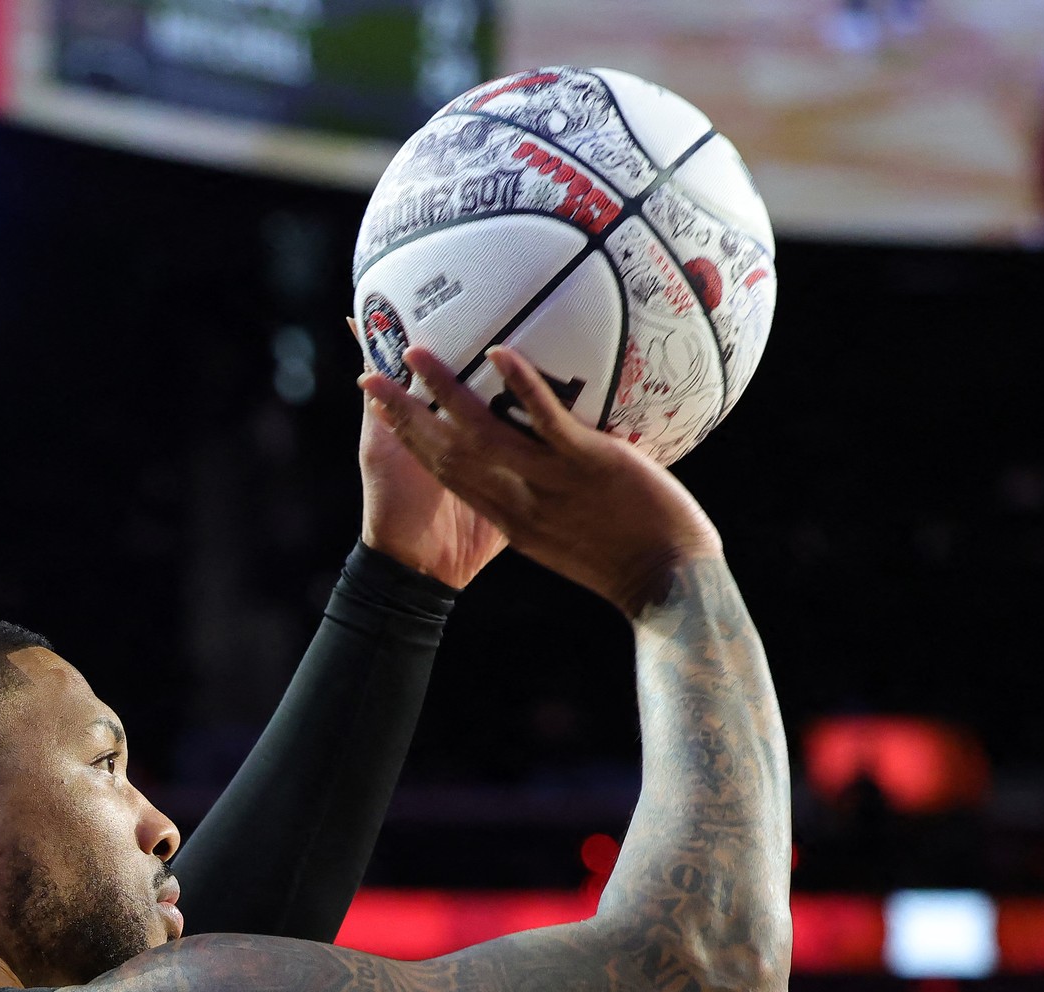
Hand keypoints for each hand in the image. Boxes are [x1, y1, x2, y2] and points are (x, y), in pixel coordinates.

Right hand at [360, 345, 720, 616]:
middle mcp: (518, 503)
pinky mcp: (588, 465)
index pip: (450, 477)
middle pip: (447, 454)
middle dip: (407, 414)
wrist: (667, 587)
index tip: (386, 413)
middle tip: (375, 374)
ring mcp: (550, 483)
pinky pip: (547, 422)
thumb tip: (550, 477)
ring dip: (448, 390)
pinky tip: (504, 354)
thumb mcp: (569, 541)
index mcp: (510, 521)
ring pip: (485, 434)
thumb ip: (549, 506)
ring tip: (420, 351)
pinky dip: (523, 387)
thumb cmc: (631, 564)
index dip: (413, 444)